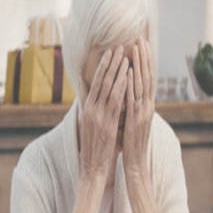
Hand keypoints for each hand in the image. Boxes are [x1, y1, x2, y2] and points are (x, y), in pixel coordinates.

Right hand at [77, 45, 129, 180]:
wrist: (92, 165)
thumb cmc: (93, 146)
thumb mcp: (88, 122)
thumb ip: (88, 103)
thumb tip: (86, 85)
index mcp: (87, 109)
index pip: (95, 82)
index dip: (103, 66)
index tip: (110, 52)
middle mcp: (92, 110)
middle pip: (101, 81)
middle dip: (111, 63)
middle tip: (118, 47)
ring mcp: (99, 116)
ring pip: (108, 88)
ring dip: (117, 71)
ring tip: (125, 56)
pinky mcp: (107, 124)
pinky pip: (115, 102)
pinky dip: (121, 87)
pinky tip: (127, 77)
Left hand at [122, 35, 155, 180]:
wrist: (136, 164)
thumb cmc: (132, 145)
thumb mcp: (133, 122)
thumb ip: (132, 108)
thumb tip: (129, 96)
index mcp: (146, 106)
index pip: (147, 79)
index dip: (145, 62)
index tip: (141, 45)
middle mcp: (147, 106)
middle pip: (147, 76)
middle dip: (143, 57)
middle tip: (139, 38)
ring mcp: (142, 112)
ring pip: (142, 83)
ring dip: (139, 64)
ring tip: (135, 48)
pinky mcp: (135, 119)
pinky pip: (133, 98)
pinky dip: (132, 83)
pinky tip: (129, 71)